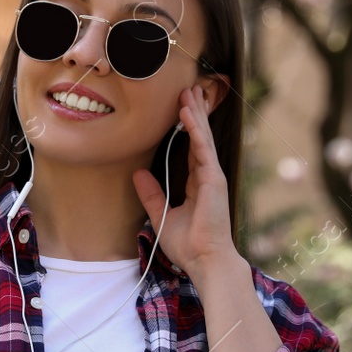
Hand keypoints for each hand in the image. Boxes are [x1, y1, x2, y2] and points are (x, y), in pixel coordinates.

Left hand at [130, 86, 240, 281]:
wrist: (205, 261)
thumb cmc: (189, 244)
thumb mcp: (162, 216)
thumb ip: (152, 194)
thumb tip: (137, 174)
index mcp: (197, 184)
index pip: (191, 149)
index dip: (187, 129)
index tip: (180, 110)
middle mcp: (206, 176)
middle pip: (199, 138)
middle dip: (193, 114)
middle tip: (188, 90)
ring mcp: (212, 176)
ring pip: (203, 137)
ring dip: (195, 114)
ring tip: (189, 92)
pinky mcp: (214, 178)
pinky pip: (203, 148)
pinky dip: (196, 129)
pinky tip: (188, 113)